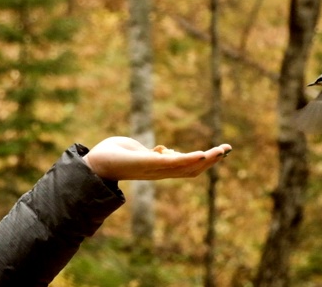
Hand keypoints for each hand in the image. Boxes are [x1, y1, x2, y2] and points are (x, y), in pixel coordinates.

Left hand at [84, 136, 231, 179]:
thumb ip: (154, 152)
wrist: (94, 164)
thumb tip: (163, 150)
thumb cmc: (114, 156)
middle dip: (211, 159)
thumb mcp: (139, 151)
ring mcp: (156, 169)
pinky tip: (201, 154)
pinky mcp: (149, 164)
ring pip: (186, 166)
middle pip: (192, 168)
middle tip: (227, 149)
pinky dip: (189, 159)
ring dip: (205, 159)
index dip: (205, 160)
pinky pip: (173, 164)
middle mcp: (161, 172)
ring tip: (220, 151)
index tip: (220, 151)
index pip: (188, 166)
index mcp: (160, 168)